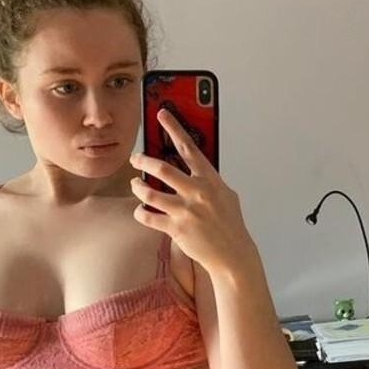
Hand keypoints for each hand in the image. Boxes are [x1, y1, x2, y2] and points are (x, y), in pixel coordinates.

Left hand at [129, 108, 253, 276]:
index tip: (161, 114)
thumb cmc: (230, 224)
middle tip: (135, 158)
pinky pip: (147, 216)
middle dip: (142, 160)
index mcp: (210, 180)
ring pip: (149, 192)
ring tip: (135, 185)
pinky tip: (141, 210)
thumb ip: (209, 180)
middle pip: (162, 168)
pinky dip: (140, 212)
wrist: (233, 254)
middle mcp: (197, 192)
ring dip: (137, 186)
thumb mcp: (226, 195)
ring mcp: (186, 210)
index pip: (189, 147)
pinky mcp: (177, 229)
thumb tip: (195, 167)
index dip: (174, 128)